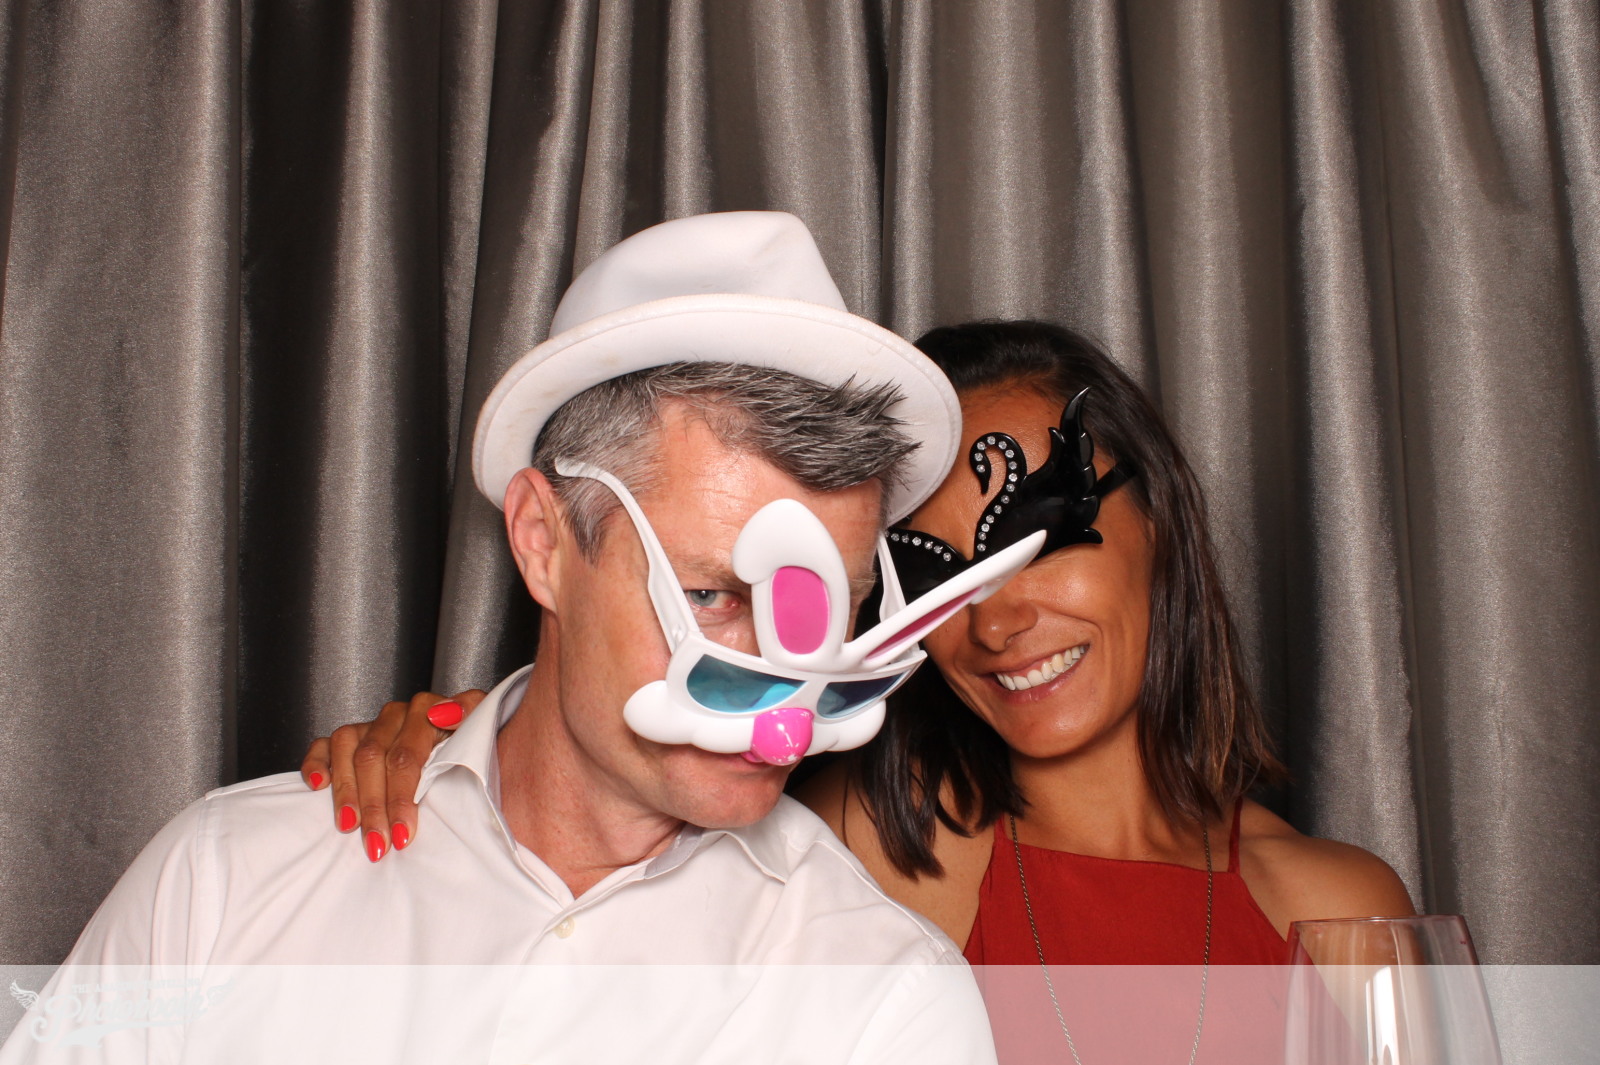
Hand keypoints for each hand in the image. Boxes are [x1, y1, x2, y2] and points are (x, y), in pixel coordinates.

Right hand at [300, 689, 486, 860]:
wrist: (462, 733)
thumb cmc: (469, 740)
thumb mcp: (480, 726)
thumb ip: (471, 715)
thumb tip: (449, 714)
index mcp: (426, 712)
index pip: (407, 757)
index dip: (402, 797)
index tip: (404, 834)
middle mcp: (395, 716)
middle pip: (374, 758)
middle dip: (375, 806)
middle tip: (378, 845)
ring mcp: (370, 725)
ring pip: (347, 751)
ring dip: (346, 792)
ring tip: (348, 827)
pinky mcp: (350, 737)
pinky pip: (324, 745)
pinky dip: (316, 763)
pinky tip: (317, 786)